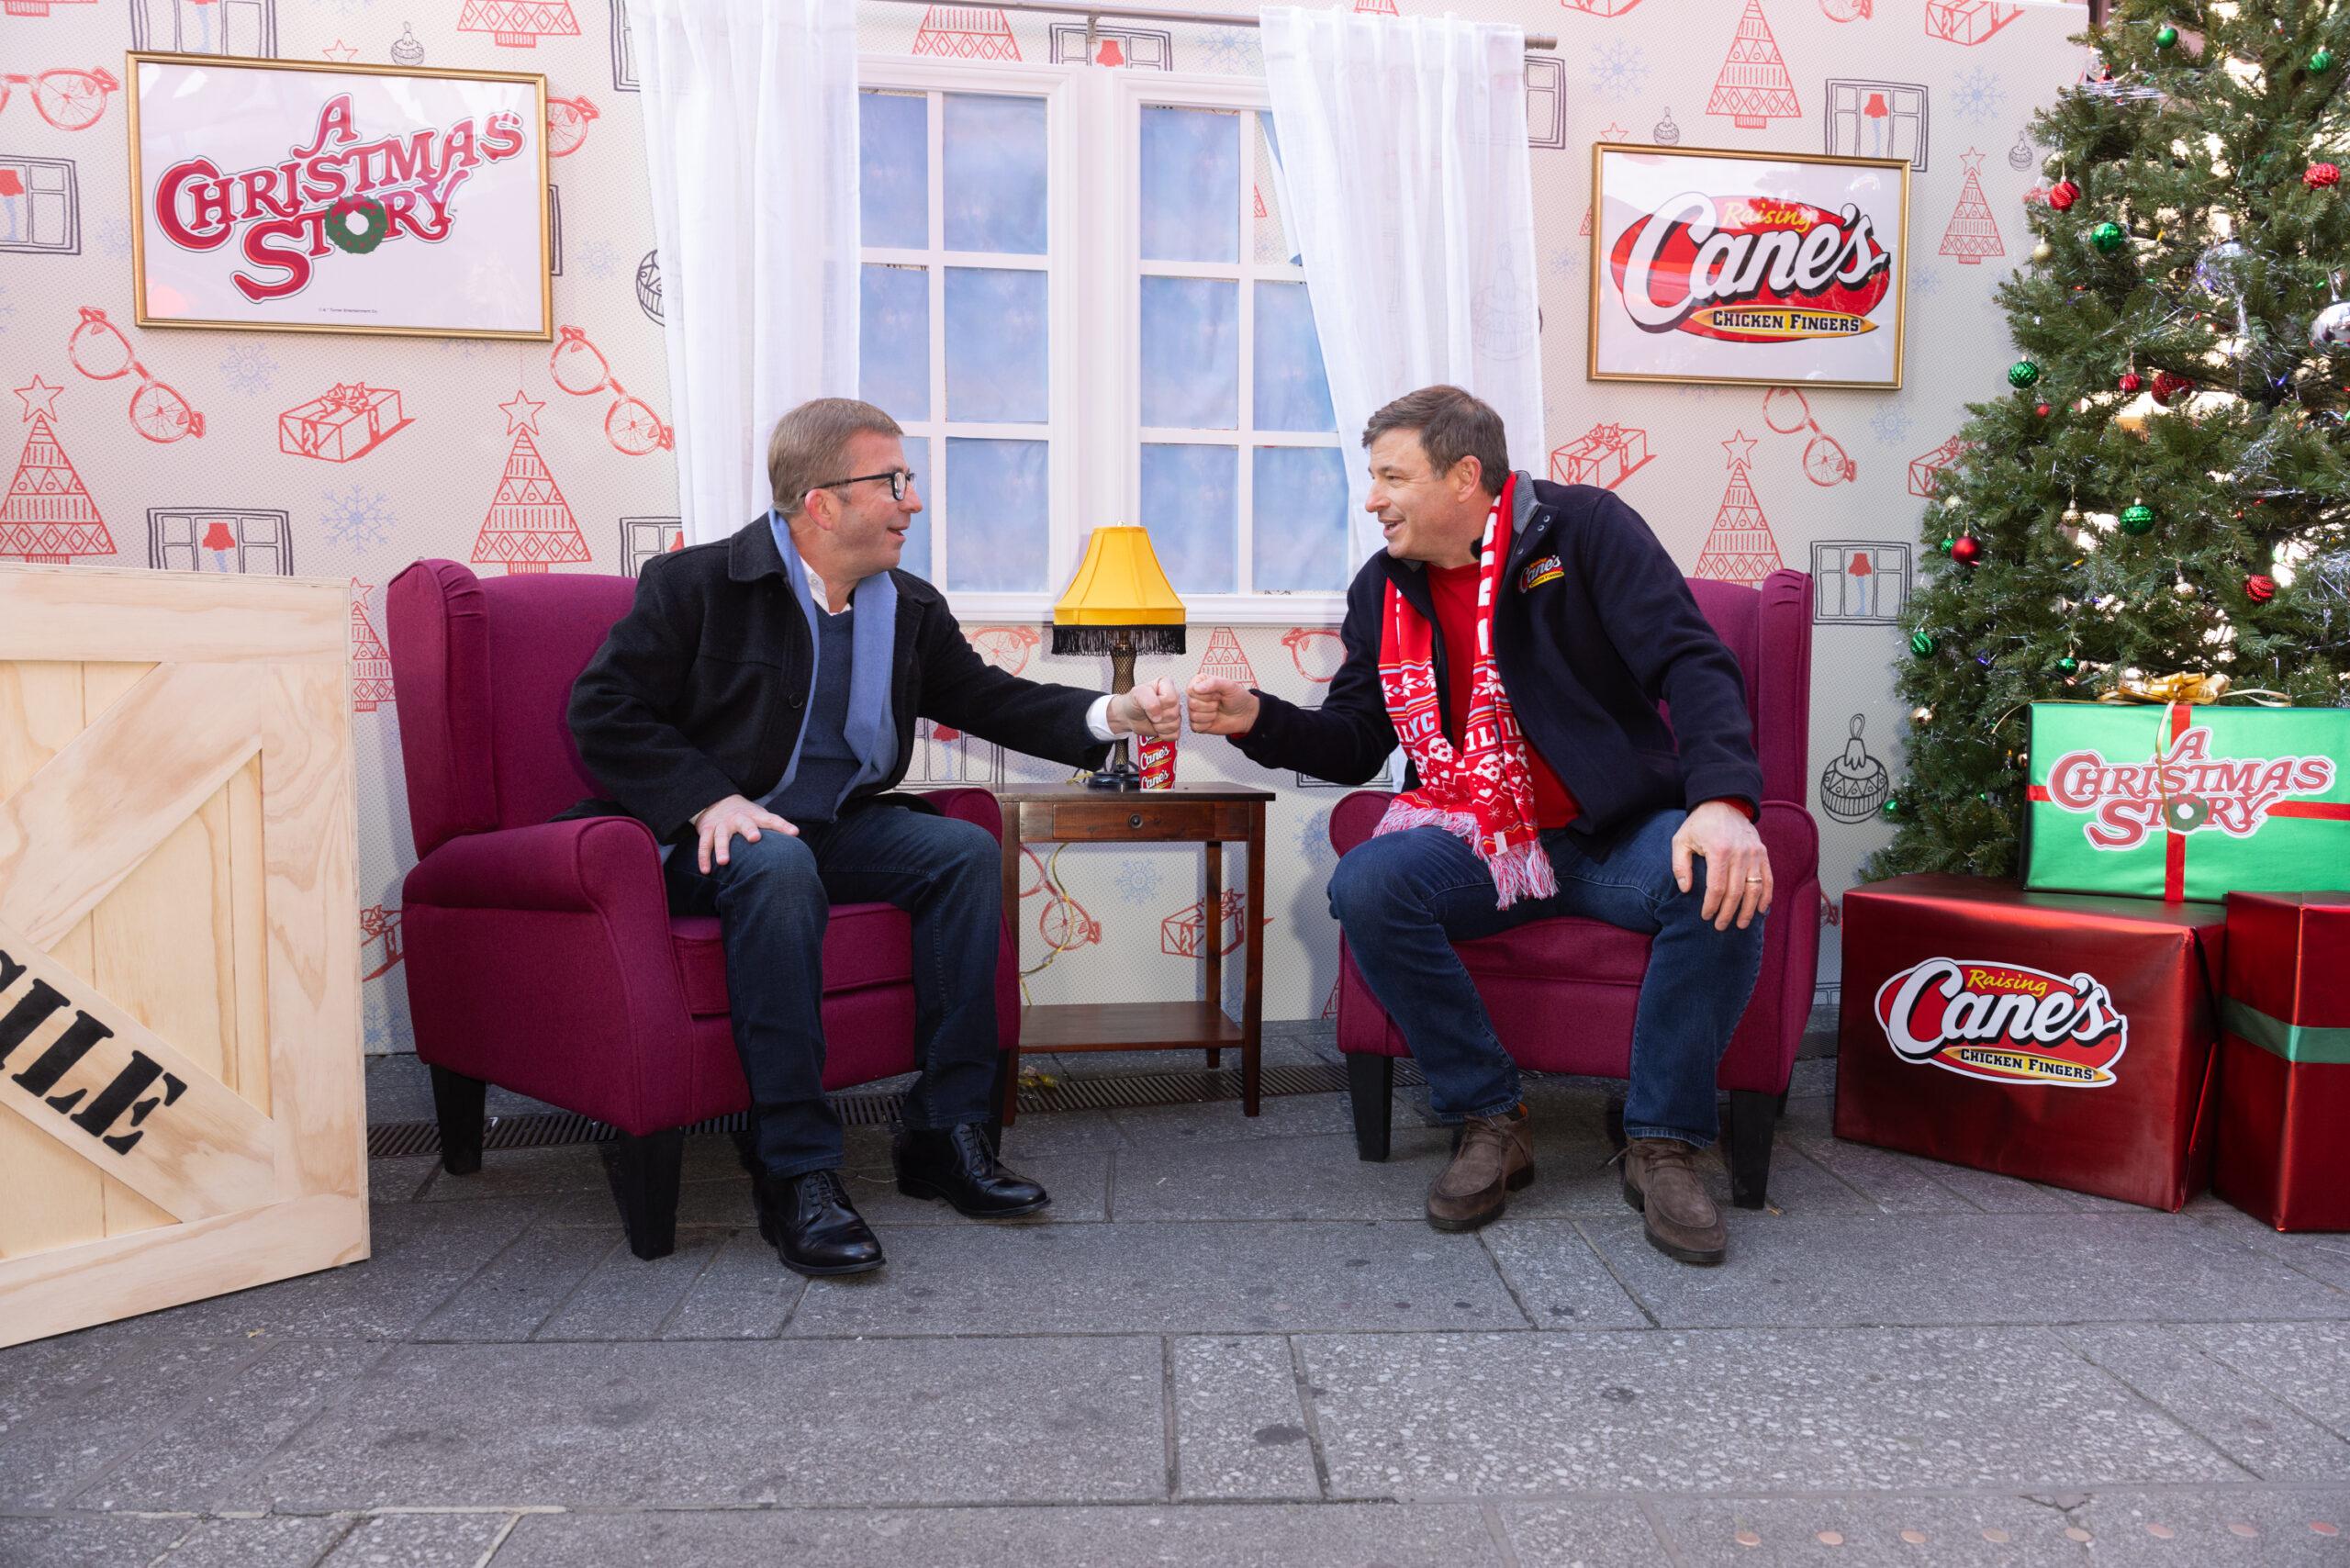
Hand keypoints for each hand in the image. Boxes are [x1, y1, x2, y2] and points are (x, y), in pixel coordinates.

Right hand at [691, 793, 797, 873]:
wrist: (716, 800)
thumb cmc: (745, 815)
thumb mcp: (760, 817)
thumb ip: (776, 828)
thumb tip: (797, 840)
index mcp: (754, 816)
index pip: (772, 819)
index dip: (783, 825)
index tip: (794, 832)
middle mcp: (738, 819)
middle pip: (744, 823)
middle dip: (749, 830)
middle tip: (755, 838)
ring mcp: (721, 825)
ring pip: (721, 836)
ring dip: (721, 849)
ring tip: (723, 862)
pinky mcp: (707, 830)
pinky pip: (704, 845)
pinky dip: (703, 858)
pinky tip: (705, 871)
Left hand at [1108, 677, 1180, 739]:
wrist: (1129, 716)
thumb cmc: (1133, 702)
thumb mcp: (1137, 694)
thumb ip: (1149, 700)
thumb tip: (1158, 715)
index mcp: (1167, 685)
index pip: (1172, 699)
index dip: (1159, 705)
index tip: (1149, 705)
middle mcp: (1174, 698)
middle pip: (1174, 713)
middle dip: (1158, 717)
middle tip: (1150, 713)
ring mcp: (1176, 713)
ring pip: (1175, 725)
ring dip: (1160, 726)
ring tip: (1152, 720)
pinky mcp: (1174, 726)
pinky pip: (1175, 734)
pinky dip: (1163, 734)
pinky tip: (1157, 728)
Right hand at [1186, 675, 1259, 736]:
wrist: (1245, 714)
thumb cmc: (1237, 698)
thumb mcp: (1229, 685)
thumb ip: (1213, 682)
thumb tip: (1196, 688)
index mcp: (1199, 683)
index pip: (1191, 690)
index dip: (1206, 694)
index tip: (1218, 694)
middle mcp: (1194, 697)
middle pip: (1191, 703)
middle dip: (1210, 705)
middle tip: (1219, 702)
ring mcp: (1194, 711)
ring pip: (1193, 715)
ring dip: (1210, 715)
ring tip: (1217, 710)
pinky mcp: (1197, 724)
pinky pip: (1195, 726)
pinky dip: (1207, 724)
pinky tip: (1214, 719)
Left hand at [1670, 800, 1770, 931]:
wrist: (1724, 803)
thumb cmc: (1700, 824)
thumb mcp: (1681, 840)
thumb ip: (1680, 865)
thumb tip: (1685, 890)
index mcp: (1719, 851)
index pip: (1717, 888)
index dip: (1711, 906)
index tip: (1705, 916)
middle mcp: (1740, 853)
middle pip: (1736, 892)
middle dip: (1728, 913)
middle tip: (1720, 926)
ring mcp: (1754, 853)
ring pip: (1754, 889)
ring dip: (1748, 910)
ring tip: (1740, 925)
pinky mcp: (1763, 853)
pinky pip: (1768, 879)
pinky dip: (1766, 896)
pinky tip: (1760, 910)